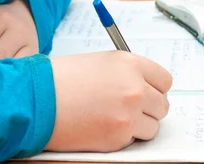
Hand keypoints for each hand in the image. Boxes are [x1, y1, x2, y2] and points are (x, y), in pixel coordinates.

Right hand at [46, 51, 171, 152]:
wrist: (38, 98)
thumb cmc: (63, 78)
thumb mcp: (100, 62)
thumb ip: (126, 72)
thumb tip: (145, 86)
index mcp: (130, 64)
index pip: (164, 80)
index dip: (155, 87)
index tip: (147, 92)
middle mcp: (135, 88)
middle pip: (162, 105)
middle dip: (149, 108)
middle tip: (130, 108)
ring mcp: (129, 114)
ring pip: (153, 126)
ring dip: (138, 125)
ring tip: (113, 117)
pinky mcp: (119, 137)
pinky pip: (135, 140)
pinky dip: (123, 136)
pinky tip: (102, 125)